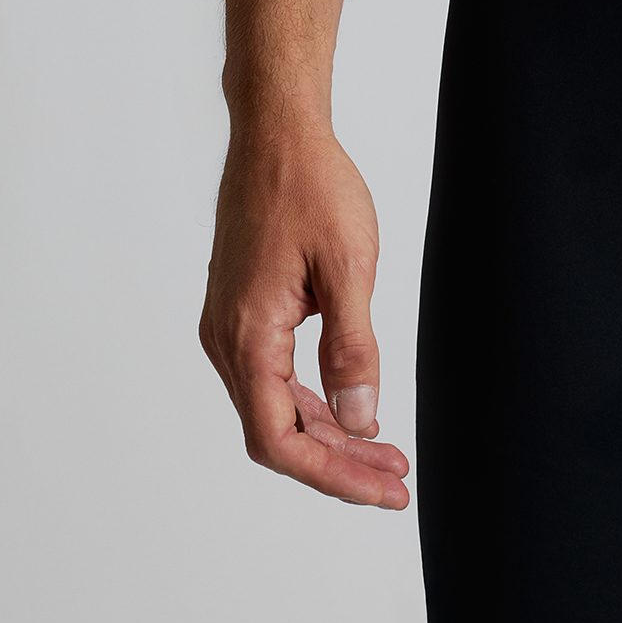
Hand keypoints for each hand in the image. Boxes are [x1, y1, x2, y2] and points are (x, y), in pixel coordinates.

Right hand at [199, 120, 410, 509]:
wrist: (277, 132)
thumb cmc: (311, 185)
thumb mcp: (350, 265)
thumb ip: (353, 348)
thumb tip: (360, 419)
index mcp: (248, 334)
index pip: (279, 439)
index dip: (332, 475)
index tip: (382, 490)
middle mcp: (227, 340)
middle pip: (276, 433)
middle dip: (337, 464)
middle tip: (395, 480)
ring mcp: (229, 327)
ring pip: (274, 408)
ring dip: (327, 435)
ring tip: (384, 452)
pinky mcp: (241, 312)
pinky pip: (272, 377)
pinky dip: (311, 401)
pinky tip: (350, 407)